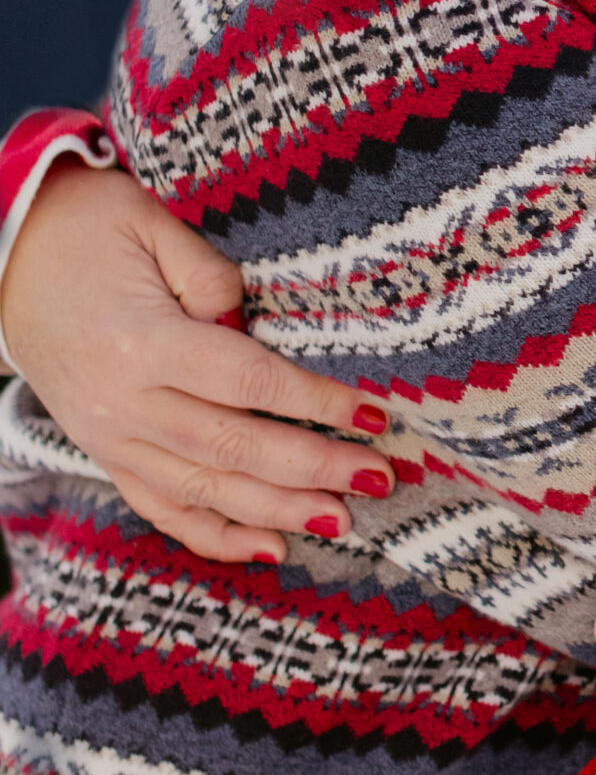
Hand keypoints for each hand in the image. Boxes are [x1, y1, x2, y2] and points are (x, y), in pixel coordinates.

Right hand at [1, 160, 393, 561]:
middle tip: (379, 477)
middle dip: (313, 468)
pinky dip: (216, 535)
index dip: (314, 402)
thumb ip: (209, 278)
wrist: (5, 258)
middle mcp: (125, 403)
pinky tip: (271, 548)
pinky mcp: (107, 454)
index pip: (246, 381)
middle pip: (234, 446)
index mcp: (142, 342)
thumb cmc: (87, 229)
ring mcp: (111, 438)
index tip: (371, 415)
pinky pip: (163, 508)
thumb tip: (250, 325)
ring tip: (343, 519)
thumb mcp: (150, 226)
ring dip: (279, 511)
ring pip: (205, 489)